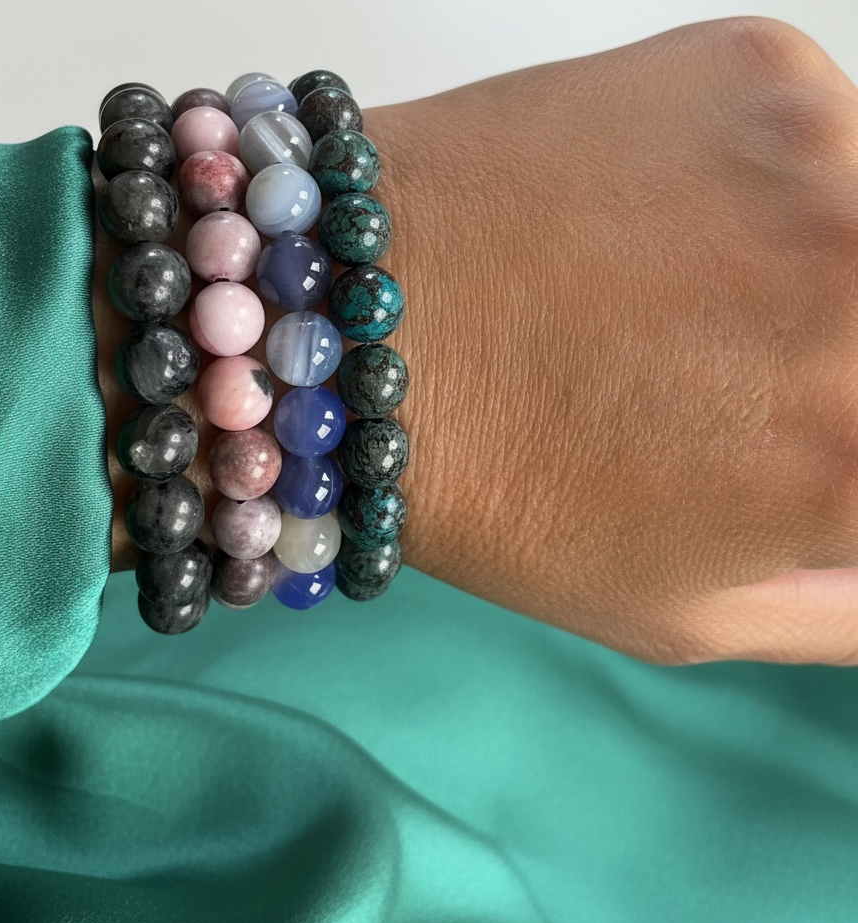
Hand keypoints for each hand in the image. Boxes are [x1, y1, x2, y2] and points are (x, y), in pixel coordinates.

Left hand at [98, 18, 857, 664]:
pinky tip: (661, 224)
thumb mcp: (680, 612)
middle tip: (739, 374)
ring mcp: (819, 155)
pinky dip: (772, 185)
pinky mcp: (757, 64)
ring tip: (696, 301)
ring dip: (824, 266)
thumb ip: (838, 606)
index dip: (836, 447)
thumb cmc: (503, 494)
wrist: (359, 329)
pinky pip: (822, 134)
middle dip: (833, 364)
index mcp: (852, 455)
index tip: (790, 439)